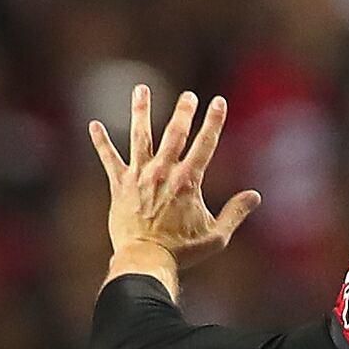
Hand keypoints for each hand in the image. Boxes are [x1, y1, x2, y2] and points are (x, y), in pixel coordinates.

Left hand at [91, 85, 262, 278]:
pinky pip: (109, 159)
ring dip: (141, 111)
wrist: (145, 259)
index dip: (213, 121)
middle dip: (183, 112)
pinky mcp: (120, 185)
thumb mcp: (216, 236)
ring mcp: (139, 176)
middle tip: (189, 96)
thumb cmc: (182, 252)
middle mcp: (163, 172)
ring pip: (140, 136)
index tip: (218, 102)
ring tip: (141, 89)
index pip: (205, 144)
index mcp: (188, 181)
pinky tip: (94, 125)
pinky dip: (101, 142)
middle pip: (174, 133)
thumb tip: (255, 196)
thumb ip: (235, 213)